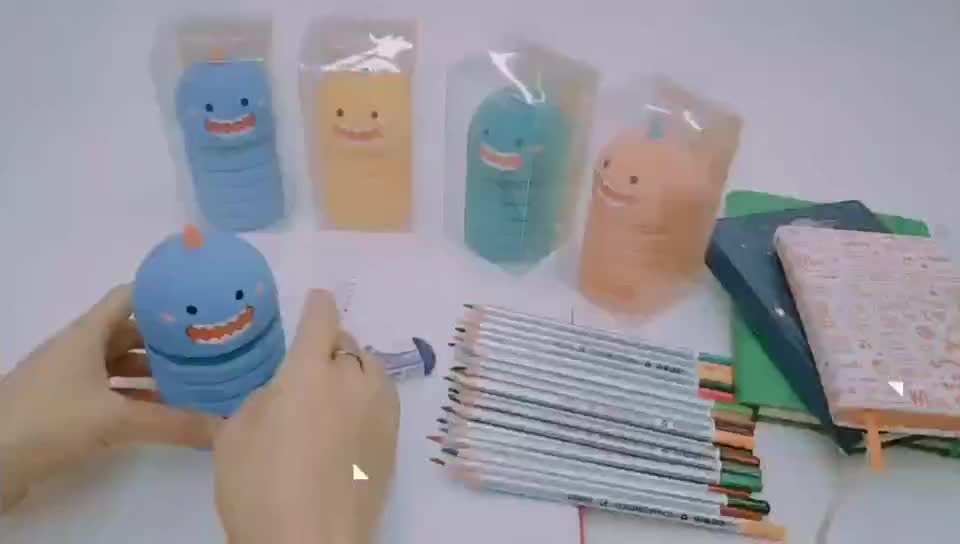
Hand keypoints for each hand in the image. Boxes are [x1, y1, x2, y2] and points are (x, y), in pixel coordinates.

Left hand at [0, 285, 217, 511]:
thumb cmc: (48, 419)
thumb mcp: (114, 420)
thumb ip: (171, 422)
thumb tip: (223, 425)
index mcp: (86, 335)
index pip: (129, 298)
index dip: (162, 294)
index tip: (199, 300)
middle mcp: (78, 350)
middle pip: (129, 333)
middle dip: (167, 340)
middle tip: (209, 346)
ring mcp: (69, 379)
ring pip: (119, 365)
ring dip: (153, 372)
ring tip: (194, 381)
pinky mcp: (64, 407)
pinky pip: (108, 393)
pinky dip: (135, 398)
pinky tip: (162, 413)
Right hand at [213, 290, 399, 543]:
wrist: (310, 542)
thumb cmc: (260, 488)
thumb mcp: (235, 436)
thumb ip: (259, 399)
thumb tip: (279, 393)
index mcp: (310, 372)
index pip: (321, 321)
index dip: (318, 305)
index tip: (318, 298)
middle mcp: (353, 382)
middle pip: (348, 345)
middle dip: (331, 347)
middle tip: (310, 366)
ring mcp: (380, 411)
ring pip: (371, 371)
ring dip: (354, 371)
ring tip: (334, 392)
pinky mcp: (394, 441)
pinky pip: (383, 402)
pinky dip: (368, 399)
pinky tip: (350, 422)